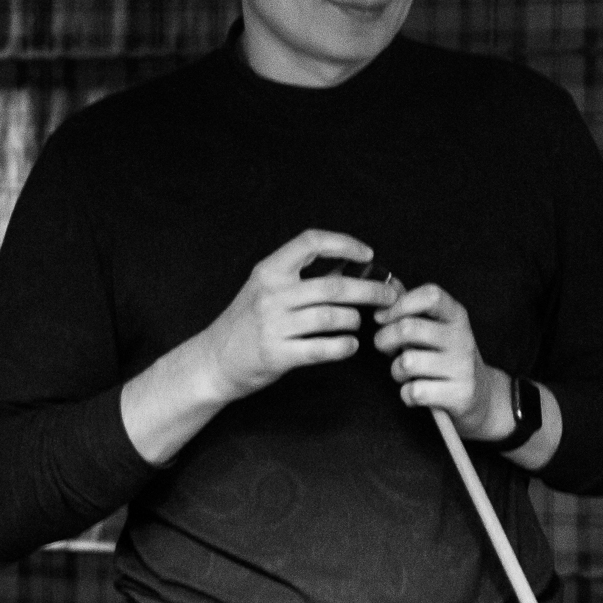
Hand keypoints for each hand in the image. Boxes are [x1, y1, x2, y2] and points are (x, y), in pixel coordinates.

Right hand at [197, 229, 396, 401]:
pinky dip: (343, 347)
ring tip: (358, 323)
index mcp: (269, 271)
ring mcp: (273, 325)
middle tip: (389, 296)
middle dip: (369, 291)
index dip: (344, 243)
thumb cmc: (246, 323)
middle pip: (334, 286)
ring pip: (332, 317)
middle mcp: (271, 294)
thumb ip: (300, 277)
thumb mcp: (265, 289)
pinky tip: (350, 345)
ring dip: (354, 320)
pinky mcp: (277, 354)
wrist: (212, 360)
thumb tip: (351, 267)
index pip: (311, 242)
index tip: (367, 255)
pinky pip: (322, 349)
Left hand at [372, 282, 511, 440]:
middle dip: (383, 339)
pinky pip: (415, 391)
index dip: (399, 304)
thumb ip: (412, 307)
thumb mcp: (438, 328)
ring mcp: (462, 367)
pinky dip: (407, 395)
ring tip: (404, 373)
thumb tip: (389, 283)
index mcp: (456, 316)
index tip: (383, 317)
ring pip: (407, 362)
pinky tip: (416, 393)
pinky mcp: (460, 394)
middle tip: (384, 347)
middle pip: (408, 328)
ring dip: (396, 371)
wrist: (483, 397)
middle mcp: (462, 338)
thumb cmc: (448, 359)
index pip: (430, 295)